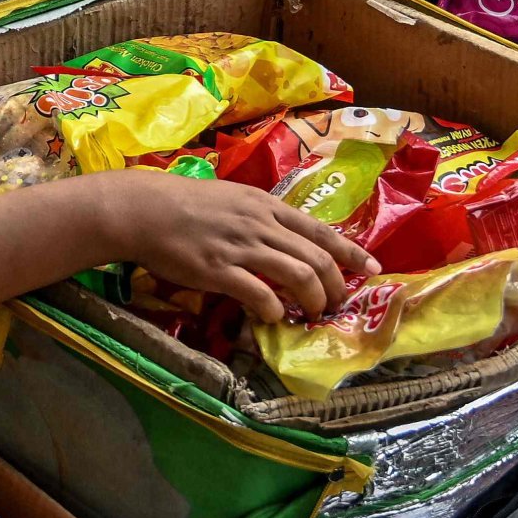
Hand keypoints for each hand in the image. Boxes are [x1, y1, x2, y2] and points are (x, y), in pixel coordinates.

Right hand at [99, 168, 367, 328]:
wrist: (143, 209)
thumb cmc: (185, 204)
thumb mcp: (233, 200)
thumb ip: (260, 218)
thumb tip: (285, 241)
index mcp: (265, 205)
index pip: (320, 230)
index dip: (350, 252)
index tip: (373, 268)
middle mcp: (260, 224)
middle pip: (316, 257)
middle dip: (335, 285)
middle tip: (336, 304)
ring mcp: (241, 247)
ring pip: (297, 275)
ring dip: (312, 300)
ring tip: (313, 315)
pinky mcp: (219, 269)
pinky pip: (259, 294)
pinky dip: (273, 310)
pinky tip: (272, 318)